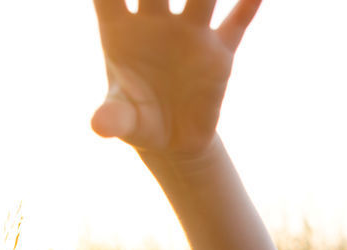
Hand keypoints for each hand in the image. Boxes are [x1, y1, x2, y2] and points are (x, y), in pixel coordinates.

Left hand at [90, 0, 261, 156]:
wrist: (173, 139)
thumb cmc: (138, 121)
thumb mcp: (124, 121)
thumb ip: (113, 118)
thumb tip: (100, 126)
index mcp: (120, 30)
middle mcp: (155, 22)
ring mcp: (189, 34)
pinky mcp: (219, 53)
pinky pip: (235, 23)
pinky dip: (247, 5)